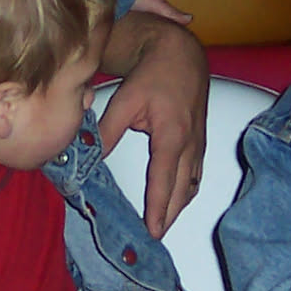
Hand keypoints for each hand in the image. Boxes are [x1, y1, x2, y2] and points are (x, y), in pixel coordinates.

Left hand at [97, 10, 208, 237]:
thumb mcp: (126, 100)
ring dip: (178, 207)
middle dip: (169, 216)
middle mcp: (189, 143)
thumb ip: (108, 131)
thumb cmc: (154, 73)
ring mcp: (198, 143)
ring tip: (163, 225)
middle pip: (182, 190)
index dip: (157, 207)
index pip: (163, 180)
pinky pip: (196, 174)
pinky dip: (186, 191)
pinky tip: (176, 201)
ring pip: (191, 185)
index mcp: (171, 134)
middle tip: (155, 237)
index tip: (152, 230)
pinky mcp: (200, 141)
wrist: (181, 53)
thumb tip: (90, 156)